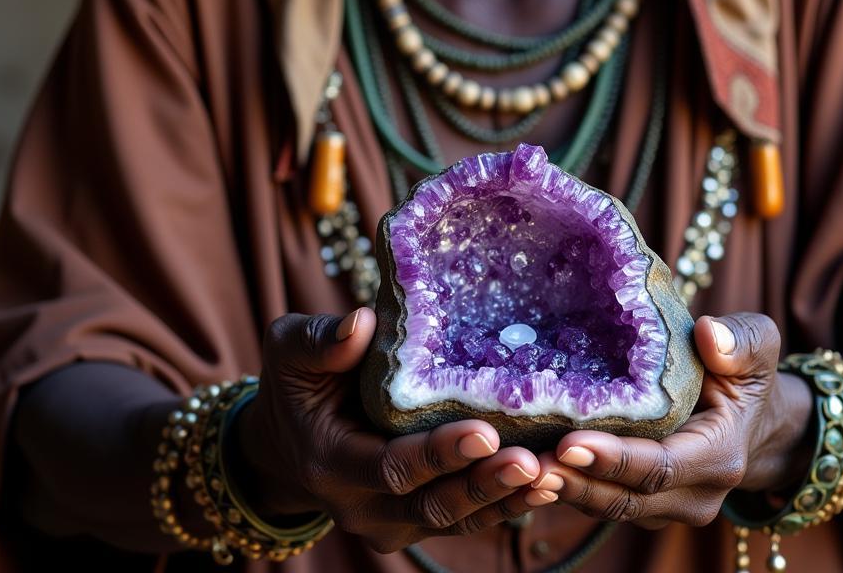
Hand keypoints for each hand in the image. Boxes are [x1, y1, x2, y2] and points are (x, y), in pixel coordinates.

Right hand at [236, 309, 557, 552]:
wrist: (288, 439)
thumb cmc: (296, 382)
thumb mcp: (292, 351)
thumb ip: (320, 341)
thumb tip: (361, 322)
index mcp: (332, 463)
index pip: (392, 467)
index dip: (439, 454)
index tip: (484, 432)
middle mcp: (363, 506)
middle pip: (432, 505)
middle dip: (484, 485)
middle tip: (533, 461)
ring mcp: (393, 520)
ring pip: (457, 520)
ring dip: (506, 499)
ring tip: (554, 473)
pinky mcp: (419, 518)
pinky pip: (467, 518)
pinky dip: (507, 503)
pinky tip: (551, 483)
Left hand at [530, 313, 809, 528]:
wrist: (751, 418)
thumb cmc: (743, 372)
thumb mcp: (755, 345)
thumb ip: (741, 340)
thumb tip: (710, 334)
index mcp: (719, 457)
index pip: (661, 466)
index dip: (615, 458)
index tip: (570, 441)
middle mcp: (693, 495)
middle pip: (626, 497)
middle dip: (576, 482)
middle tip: (527, 461)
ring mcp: (665, 506)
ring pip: (607, 506)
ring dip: (563, 490)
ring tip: (518, 467)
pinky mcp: (640, 503)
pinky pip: (600, 500)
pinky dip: (566, 487)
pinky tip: (527, 468)